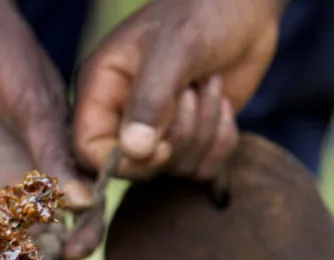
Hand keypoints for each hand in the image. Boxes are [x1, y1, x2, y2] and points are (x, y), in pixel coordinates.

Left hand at [0, 0, 101, 259]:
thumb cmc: (11, 62)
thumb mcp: (35, 107)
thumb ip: (54, 155)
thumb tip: (81, 203)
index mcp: (67, 167)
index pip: (84, 215)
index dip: (83, 240)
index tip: (74, 257)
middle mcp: (38, 187)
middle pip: (49, 243)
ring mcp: (3, 190)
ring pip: (9, 246)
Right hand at [73, 0, 283, 180]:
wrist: (245, 6)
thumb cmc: (201, 13)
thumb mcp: (175, 50)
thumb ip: (151, 100)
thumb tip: (134, 151)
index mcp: (101, 89)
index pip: (89, 150)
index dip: (122, 160)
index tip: (160, 145)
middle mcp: (123, 115)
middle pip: (136, 166)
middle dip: (176, 138)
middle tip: (193, 93)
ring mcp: (158, 130)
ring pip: (174, 169)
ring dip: (204, 133)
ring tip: (209, 86)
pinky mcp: (190, 139)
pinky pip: (202, 169)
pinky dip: (222, 142)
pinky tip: (224, 105)